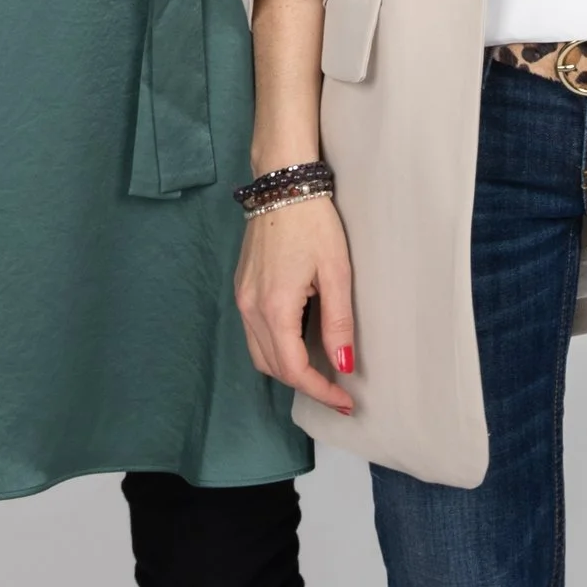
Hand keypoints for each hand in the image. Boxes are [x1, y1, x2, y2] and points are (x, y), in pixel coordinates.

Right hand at [235, 195, 355, 415]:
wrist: (282, 183)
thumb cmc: (313, 222)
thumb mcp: (335, 272)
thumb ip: (338, 323)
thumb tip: (344, 365)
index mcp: (274, 307)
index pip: (294, 369)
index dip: (320, 391)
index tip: (345, 402)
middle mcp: (250, 308)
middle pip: (273, 368)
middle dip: (306, 384)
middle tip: (338, 390)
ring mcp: (241, 299)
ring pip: (260, 354)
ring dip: (288, 369)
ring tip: (320, 371)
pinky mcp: (241, 289)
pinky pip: (254, 334)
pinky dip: (275, 348)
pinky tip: (299, 342)